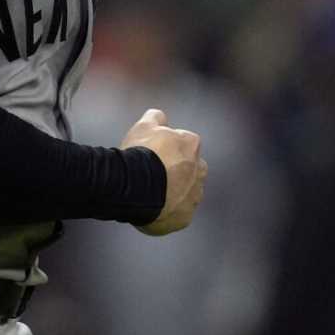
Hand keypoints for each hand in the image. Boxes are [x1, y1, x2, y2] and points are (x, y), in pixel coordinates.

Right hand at [121, 108, 204, 235]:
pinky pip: (177, 215)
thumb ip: (155, 117)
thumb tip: (160, 116)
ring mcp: (193, 197)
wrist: (135, 186)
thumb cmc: (140, 154)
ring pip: (187, 194)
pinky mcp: (185, 218)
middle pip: (191, 170)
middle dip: (178, 172)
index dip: (169, 149)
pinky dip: (168, 213)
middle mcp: (199, 171)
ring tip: (152, 194)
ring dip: (175, 193)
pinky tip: (152, 210)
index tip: (155, 153)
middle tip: (156, 175)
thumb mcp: (143, 126)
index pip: (185, 144)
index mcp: (191, 145)